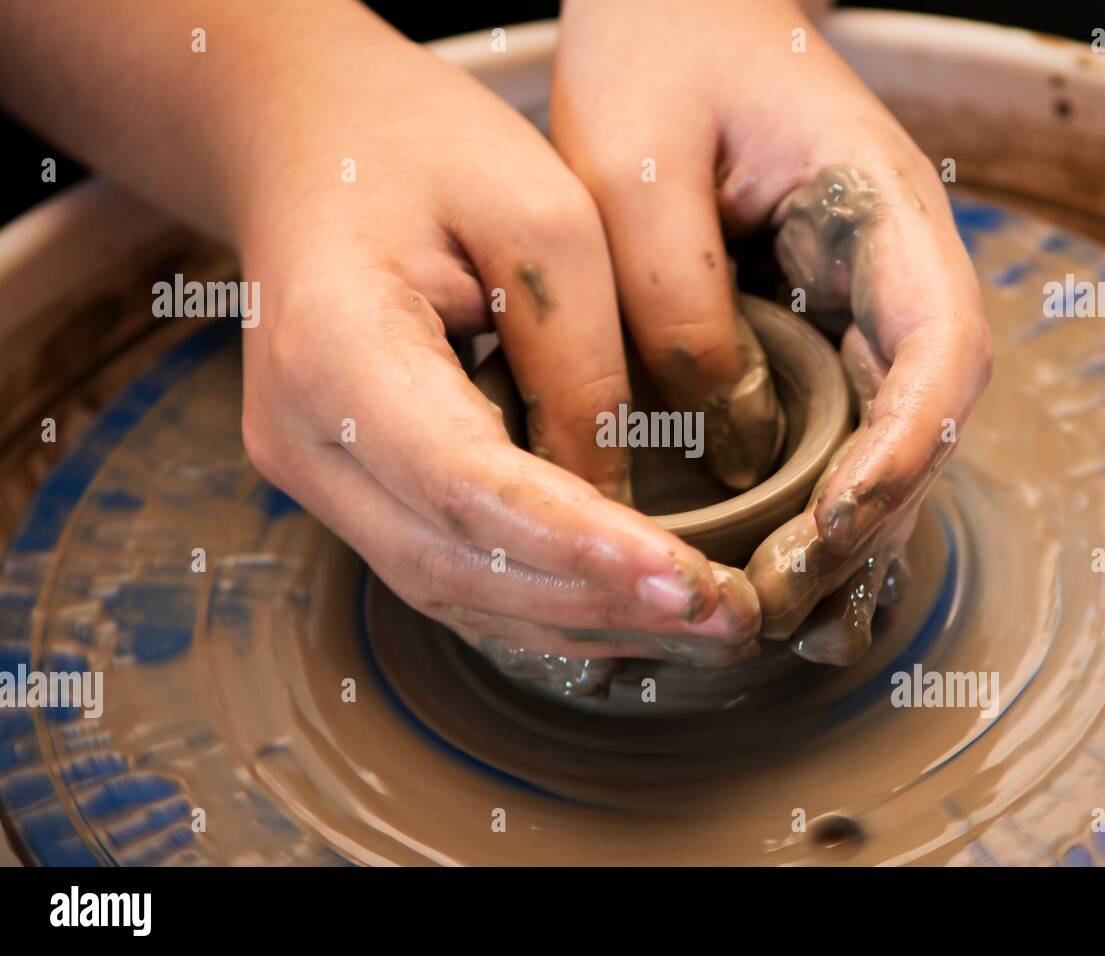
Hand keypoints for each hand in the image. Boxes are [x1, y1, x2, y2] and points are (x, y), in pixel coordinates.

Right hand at [235, 24, 760, 668]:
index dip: (584, 547)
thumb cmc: (423, 149)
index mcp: (334, 349)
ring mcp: (311, 474)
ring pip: (455, 590)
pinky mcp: (347, 488)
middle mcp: (302, 437)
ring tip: (701, 627)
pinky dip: (541, 599)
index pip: (468, 483)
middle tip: (731, 620)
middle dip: (603, 605)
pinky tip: (625, 608)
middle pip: (461, 564)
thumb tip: (615, 497)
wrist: (310, 143)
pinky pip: (448, 570)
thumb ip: (580, 362)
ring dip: (581, 620)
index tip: (693, 585)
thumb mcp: (539, 209)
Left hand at [552, 0, 990, 662]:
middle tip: (777, 601)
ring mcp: (855, 300)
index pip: (940, 348)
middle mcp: (889, 267)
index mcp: (880, 209)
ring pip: (882, 436)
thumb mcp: (636, 167)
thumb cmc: (653, 55)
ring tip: (774, 613)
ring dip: (843, 531)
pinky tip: (768, 566)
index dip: (904, 450)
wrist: (663, 3)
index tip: (833, 523)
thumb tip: (728, 441)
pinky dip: (809, 502)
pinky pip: (830, 426)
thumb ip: (682, 302)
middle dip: (865, 520)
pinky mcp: (810, 326)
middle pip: (921, 417)